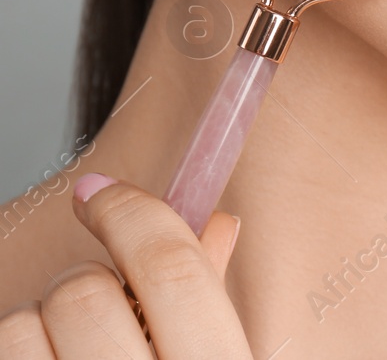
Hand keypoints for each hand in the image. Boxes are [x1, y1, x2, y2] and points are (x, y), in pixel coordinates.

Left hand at [0, 174, 251, 357]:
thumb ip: (210, 299)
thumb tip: (215, 222)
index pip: (171, 269)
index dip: (133, 214)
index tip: (101, 192)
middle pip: (85, 293)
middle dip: (85, 280)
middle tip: (100, 301)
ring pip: (23, 325)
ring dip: (39, 321)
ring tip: (69, 348)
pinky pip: (5, 350)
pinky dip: (20, 346)